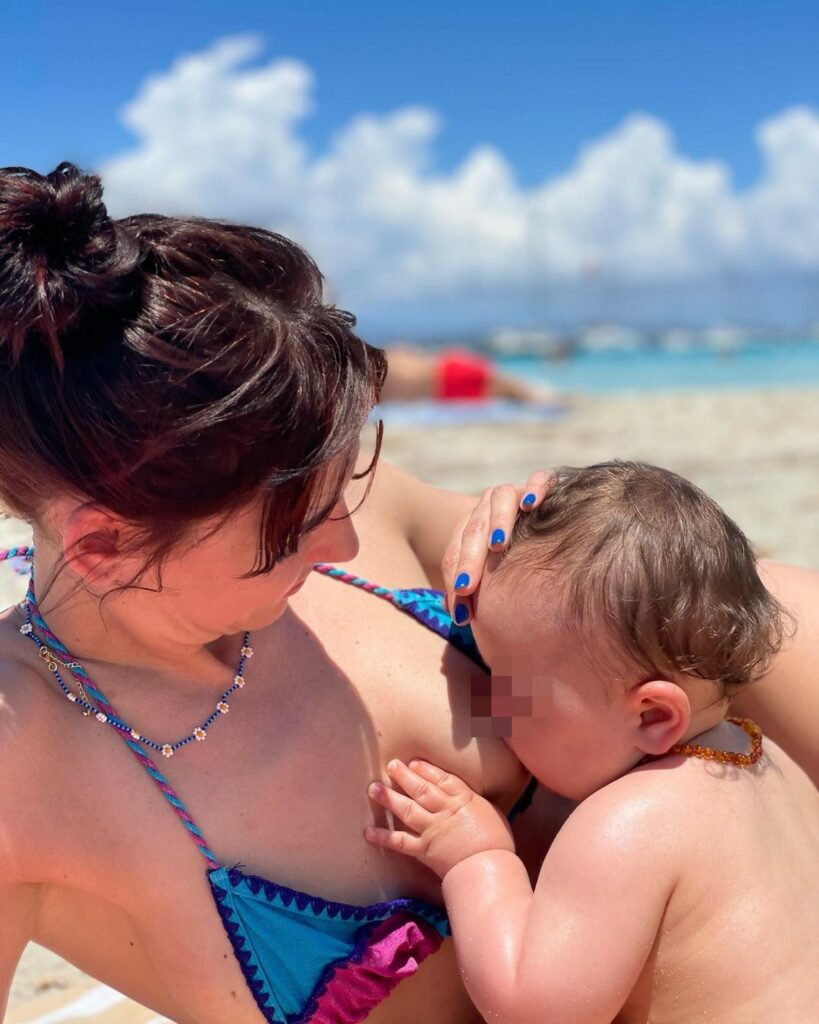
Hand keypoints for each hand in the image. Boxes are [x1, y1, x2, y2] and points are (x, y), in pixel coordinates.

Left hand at [364, 758, 515, 878]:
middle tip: (391, 765)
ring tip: (373, 788)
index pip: (442, 779)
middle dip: (404, 776)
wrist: (488, 867)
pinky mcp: (423, 850)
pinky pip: (400, 842)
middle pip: (421, 789)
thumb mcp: (492, 813)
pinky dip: (384, 836)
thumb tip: (471, 799)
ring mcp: (431, 829)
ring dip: (389, 798)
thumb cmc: (497, 841)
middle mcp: (444, 810)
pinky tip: (368, 831)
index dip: (426, 770)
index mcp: (463, 799)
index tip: (413, 762)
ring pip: (407, 809)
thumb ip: (476, 803)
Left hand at [443, 471, 554, 623]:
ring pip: (500, 498)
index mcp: (472, 529)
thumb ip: (478, 591)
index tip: (461, 615)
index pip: (456, 551)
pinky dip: (535, 487)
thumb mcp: (497, 576)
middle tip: (466, 588)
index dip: (455, 581)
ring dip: (498, 521)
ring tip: (498, 545)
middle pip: (473, 529)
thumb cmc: (524, 562)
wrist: (563, 522)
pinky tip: (532, 504)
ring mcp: (517, 492)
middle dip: (469, 560)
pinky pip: (541, 479)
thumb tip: (457, 616)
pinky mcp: (549, 482)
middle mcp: (490, 507)